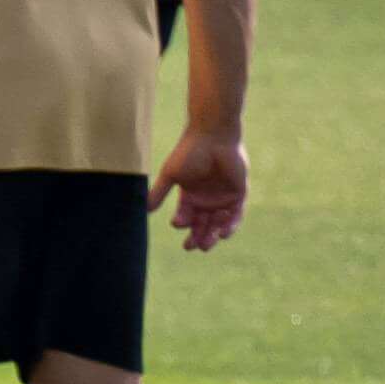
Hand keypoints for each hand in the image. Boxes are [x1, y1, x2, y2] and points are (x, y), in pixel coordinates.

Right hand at [149, 123, 247, 250]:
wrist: (212, 137)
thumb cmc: (189, 152)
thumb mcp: (170, 175)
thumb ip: (160, 193)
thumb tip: (145, 210)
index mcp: (190, 195)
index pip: (186, 216)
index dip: (182, 223)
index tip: (177, 225)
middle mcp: (207, 199)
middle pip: (203, 224)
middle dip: (198, 237)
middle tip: (192, 247)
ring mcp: (223, 197)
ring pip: (218, 223)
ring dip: (212, 234)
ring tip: (207, 243)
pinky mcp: (239, 193)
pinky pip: (236, 215)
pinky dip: (230, 225)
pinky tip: (222, 233)